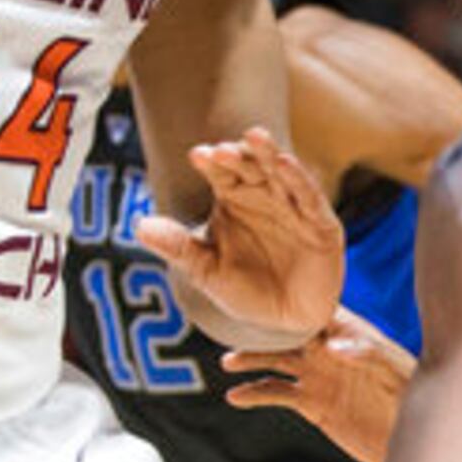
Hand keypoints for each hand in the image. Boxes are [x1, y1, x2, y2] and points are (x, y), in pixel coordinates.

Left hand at [139, 128, 347, 346]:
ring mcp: (294, 207)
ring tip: (255, 137)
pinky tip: (285, 163)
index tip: (198, 155)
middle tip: (223, 149)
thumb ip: (178, 247)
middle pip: (251, 166)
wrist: (285, 323)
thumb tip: (139, 226)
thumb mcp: (206, 271)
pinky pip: (309, 197)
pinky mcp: (322, 223)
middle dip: (239, 155)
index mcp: (235, 199)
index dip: (212, 162)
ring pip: (281, 173)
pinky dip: (299, 179)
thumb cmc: (245, 291)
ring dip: (269, 155)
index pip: (222, 173)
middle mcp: (265, 196)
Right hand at [220, 307, 416, 461]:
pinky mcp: (314, 404)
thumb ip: (366, 354)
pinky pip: (279, 394)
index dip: (294, 301)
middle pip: (289, 333)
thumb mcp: (394, 371)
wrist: (414, 440)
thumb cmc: (413, 397)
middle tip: (235, 328)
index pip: (317, 310)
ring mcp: (320, 377)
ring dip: (253, 359)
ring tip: (228, 362)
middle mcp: (331, 351)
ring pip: (278, 361)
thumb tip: (331, 346)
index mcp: (352, 333)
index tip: (266, 296)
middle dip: (263, 329)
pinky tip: (236, 397)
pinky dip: (256, 394)